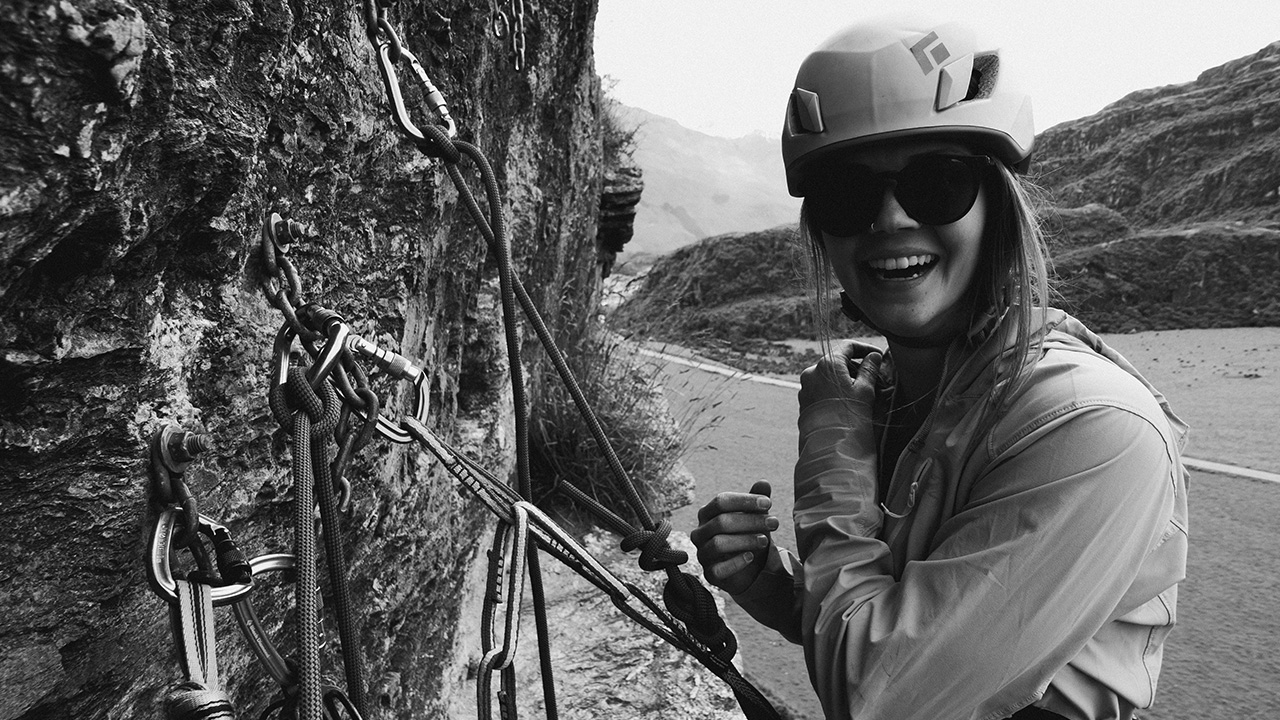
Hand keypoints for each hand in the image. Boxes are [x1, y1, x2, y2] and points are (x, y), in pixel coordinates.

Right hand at [689, 480, 779, 595]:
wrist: (749, 566)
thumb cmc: (748, 534)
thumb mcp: (755, 516)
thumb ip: (757, 500)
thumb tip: (764, 482)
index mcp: (707, 513)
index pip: (721, 501)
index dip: (744, 501)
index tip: (768, 503)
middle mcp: (700, 532)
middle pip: (721, 521)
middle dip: (750, 521)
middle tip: (774, 522)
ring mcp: (703, 553)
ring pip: (718, 544)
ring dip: (745, 540)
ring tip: (765, 540)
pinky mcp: (709, 574)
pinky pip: (718, 569)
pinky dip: (736, 562)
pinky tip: (751, 556)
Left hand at [798, 341, 881, 413]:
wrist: (828, 443)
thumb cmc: (849, 415)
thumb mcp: (865, 390)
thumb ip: (869, 369)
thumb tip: (873, 356)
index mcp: (828, 364)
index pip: (847, 346)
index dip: (864, 348)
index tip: (876, 356)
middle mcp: (812, 371)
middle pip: (837, 361)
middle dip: (855, 367)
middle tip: (872, 377)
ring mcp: (805, 386)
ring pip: (828, 375)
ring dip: (845, 379)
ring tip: (861, 393)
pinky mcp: (803, 400)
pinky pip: (821, 388)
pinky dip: (834, 389)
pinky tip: (846, 401)